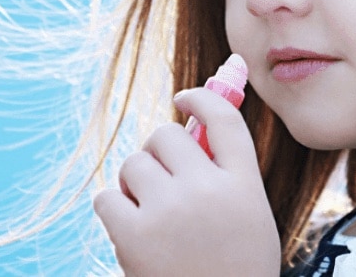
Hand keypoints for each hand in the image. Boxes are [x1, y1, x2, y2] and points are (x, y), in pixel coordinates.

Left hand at [93, 87, 279, 275]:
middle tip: (161, 179)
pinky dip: (113, 208)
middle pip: (167, 135)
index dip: (201, 97)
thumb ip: (228, 177)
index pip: (224, 119)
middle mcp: (208, 190)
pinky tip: (129, 228)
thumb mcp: (249, 220)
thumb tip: (191, 133)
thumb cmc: (232, 270)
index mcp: (244, 185)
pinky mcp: (134, 235)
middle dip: (158, 152)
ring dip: (135, 181)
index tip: (183, 98)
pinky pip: (107, 196)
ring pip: (134, 163)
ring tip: (148, 212)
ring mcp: (170, 211)